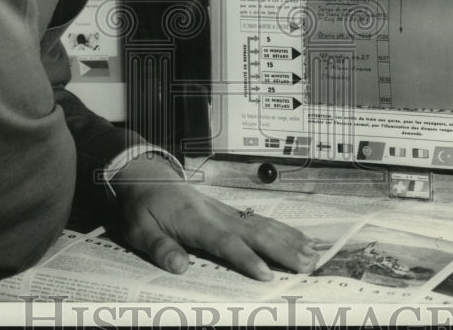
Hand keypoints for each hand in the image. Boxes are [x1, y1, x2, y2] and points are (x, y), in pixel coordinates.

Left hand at [109, 155, 319, 280]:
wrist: (145, 176)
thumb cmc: (141, 206)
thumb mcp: (139, 228)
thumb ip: (159, 247)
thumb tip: (179, 266)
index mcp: (194, 221)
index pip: (224, 241)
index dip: (246, 258)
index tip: (266, 274)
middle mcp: (216, 214)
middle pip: (254, 232)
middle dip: (282, 250)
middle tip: (307, 266)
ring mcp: (226, 212)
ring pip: (263, 225)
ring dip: (289, 240)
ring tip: (314, 256)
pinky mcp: (230, 213)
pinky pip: (261, 221)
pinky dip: (284, 230)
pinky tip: (300, 239)